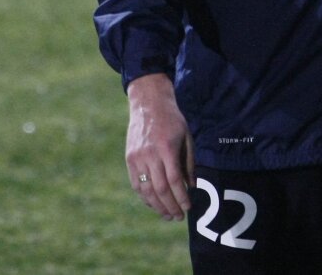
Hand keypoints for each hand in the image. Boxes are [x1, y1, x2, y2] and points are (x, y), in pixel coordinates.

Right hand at [126, 73, 195, 220]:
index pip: (174, 180)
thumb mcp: (186, 137)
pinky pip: (137, 184)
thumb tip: (192, 186)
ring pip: (146, 190)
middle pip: (160, 188)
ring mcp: (137, 158)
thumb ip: (189, 162)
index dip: (181, 197)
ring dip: (158, 206)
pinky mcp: (129, 159)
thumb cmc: (173, 120)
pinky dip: (145, 197)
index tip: (188, 208)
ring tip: (168, 215)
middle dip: (171, 206)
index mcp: (166, 147)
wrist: (148, 104)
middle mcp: (150, 154)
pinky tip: (154, 204)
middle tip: (179, 217)